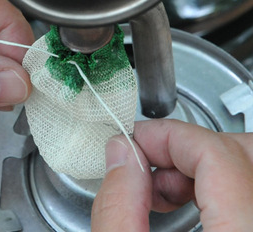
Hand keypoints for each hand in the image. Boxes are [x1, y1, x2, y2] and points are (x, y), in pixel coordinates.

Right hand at [92, 119, 252, 230]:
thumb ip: (119, 205)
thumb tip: (121, 152)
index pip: (217, 151)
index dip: (168, 135)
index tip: (135, 141)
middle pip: (242, 151)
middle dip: (186, 147)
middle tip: (148, 162)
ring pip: (244, 167)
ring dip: (197, 166)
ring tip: (160, 190)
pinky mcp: (251, 228)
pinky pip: (244, 190)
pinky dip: (211, 184)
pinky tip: (181, 202)